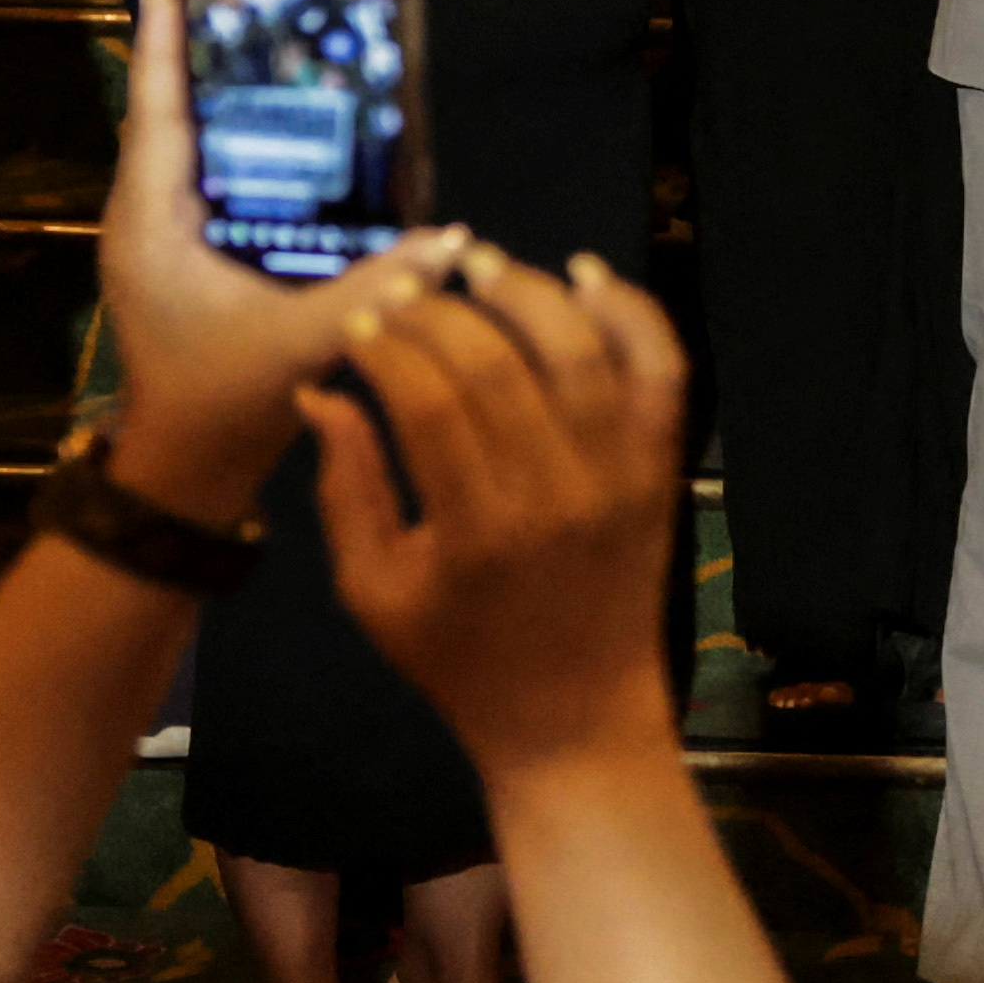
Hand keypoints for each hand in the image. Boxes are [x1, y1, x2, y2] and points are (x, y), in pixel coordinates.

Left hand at [91, 0, 466, 521]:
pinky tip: (278, 119)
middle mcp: (145, 220)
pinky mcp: (182, 254)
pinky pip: (201, 175)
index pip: (157, 118)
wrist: (188, 469)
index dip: (163, 49)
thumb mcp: (304, 343)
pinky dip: (231, 138)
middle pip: (166, 117)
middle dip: (194, 52)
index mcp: (153, 226)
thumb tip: (453, 240)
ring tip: (258, 33)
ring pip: (181, 145)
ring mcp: (160, 238)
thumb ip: (378, 291)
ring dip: (213, 92)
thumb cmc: (227, 402)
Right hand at [311, 239, 698, 771]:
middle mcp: (556, 495)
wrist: (575, 716)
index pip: (429, 400)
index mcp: (475, 533)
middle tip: (407, 291)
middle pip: (499, 364)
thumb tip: (321, 390)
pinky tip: (585, 275)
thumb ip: (347, 488)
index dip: (390, 344)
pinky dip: (632, 312)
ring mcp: (621, 478)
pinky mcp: (663, 470)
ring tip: (480, 266)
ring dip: (530, 291)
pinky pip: (661, 371)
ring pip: (582, 350)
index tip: (362, 321)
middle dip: (443, 311)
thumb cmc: (459, 659)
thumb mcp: (374, 591)